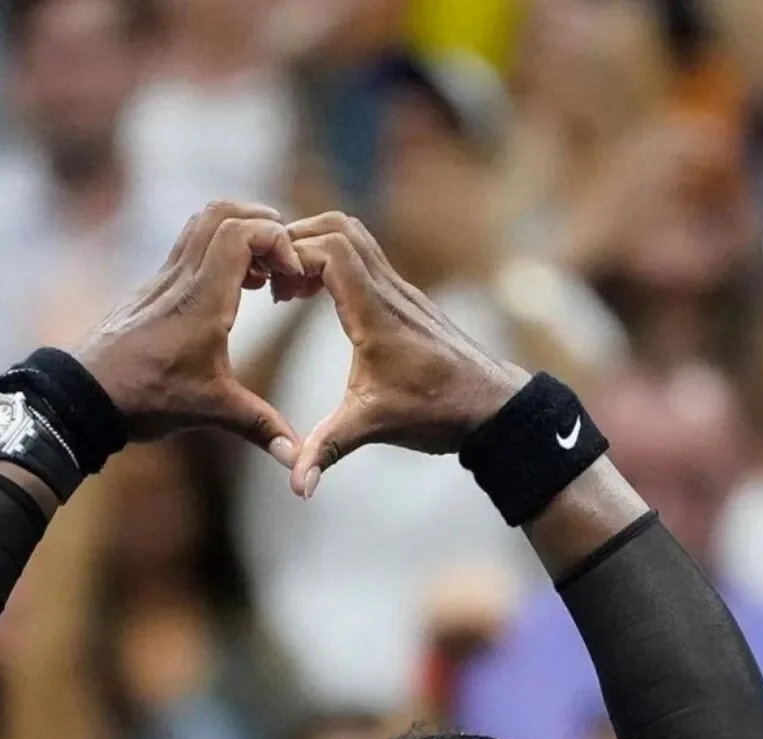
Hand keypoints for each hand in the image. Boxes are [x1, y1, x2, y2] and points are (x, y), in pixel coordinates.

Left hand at [76, 201, 303, 465]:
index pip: (241, 232)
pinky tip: (233, 288)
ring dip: (239, 232)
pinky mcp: (153, 287)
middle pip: (222, 212)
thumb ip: (260, 427)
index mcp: (202, 299)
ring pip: (202, 222)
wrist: (85, 397)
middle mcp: (182, 278)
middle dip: (263, 225)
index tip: (291, 273)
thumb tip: (298, 457)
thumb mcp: (211, 411)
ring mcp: (163, 277)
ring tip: (262, 272)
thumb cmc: (146, 398)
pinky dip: (218, 249)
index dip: (276, 240)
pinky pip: (189, 245)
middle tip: (283, 262)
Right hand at [281, 213, 529, 497]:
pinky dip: (332, 262)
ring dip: (314, 246)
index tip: (270, 286)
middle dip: (295, 241)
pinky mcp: (405, 298)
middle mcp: (390, 290)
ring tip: (287, 288)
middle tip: (270, 279)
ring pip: (354, 235)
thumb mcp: (374, 427)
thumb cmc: (438, 411)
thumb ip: (329, 451)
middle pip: (339, 227)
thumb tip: (296, 488)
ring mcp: (400, 289)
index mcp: (377, 313)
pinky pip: (364, 257)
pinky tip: (314, 297)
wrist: (492, 406)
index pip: (331, 250)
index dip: (293, 256)